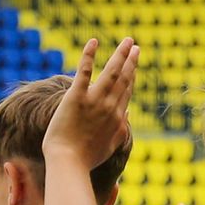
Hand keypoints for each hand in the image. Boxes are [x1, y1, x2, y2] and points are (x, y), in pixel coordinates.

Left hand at [44, 37, 139, 171]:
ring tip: (127, 41)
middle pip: (123, 78)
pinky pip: (84, 71)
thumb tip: (128, 112)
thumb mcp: (109, 146)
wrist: (69, 163)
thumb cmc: (86, 159)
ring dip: (120, 54)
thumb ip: (121, 129)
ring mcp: (94, 101)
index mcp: (117, 118)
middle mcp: (109, 106)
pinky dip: (89, 55)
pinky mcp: (76, 97)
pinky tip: (93, 42)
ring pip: (111, 72)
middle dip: (130, 60)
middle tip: (135, 46)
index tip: (134, 63)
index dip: (131, 75)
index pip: (126, 91)